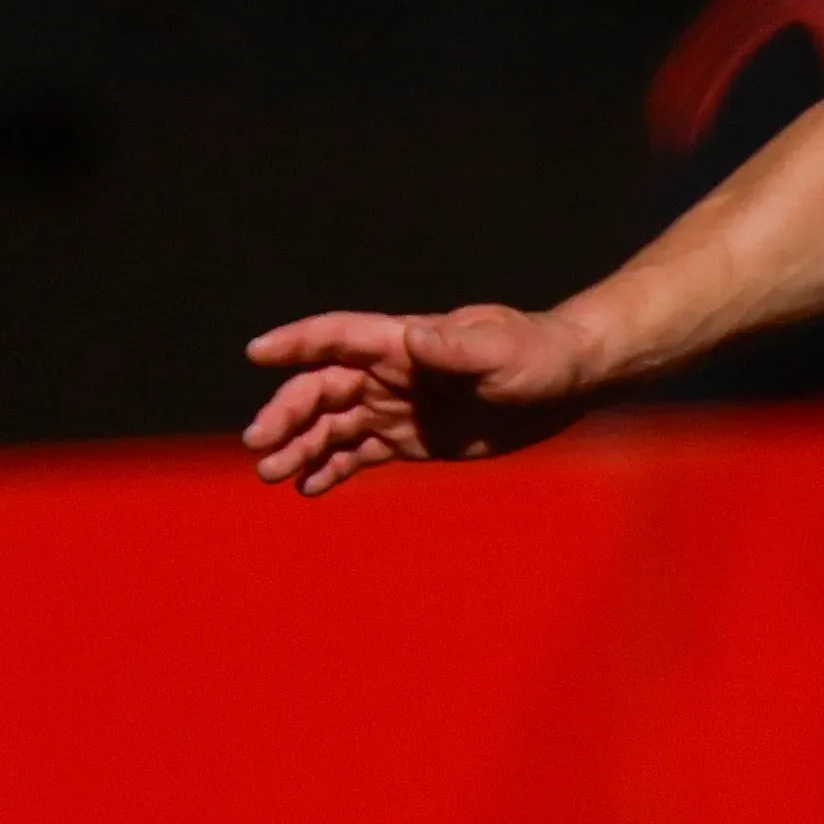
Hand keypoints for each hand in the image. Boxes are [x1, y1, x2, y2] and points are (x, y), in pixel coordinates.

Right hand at [239, 303, 605, 494]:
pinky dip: (332, 468)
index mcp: (405, 343)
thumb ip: (457, 349)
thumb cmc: (538, 354)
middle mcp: (392, 372)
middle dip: (288, 413)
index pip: (339, 337)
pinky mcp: (412, 438)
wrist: (566, 382)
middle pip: (324, 389)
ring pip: (335, 425)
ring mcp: (398, 406)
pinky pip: (361, 453)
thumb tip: (415, 340)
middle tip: (260, 445)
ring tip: (272, 473)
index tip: (256, 353)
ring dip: (301, 446)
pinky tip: (307, 486)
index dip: (297, 343)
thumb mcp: (503, 351)